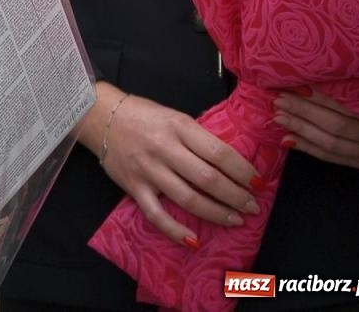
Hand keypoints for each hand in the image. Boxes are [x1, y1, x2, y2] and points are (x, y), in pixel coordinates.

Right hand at [84, 86, 261, 246]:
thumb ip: (198, 139)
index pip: (219, 153)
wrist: (100, 116)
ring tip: (235, 220)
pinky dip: (175, 230)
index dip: (243, 171)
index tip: (258, 183)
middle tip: (252, 206)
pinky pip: (156, 214)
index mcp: (178, 126)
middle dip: (236, 196)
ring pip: (187, 198)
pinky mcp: (133, 186)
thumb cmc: (143, 116)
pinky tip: (193, 241)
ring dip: (216, 213)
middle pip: (208, 178)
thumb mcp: (175, 117)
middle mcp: (164, 148)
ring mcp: (148, 169)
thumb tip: (230, 165)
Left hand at [275, 90, 358, 169]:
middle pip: (335, 129)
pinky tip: (287, 139)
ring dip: (301, 131)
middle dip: (304, 115)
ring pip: (331, 147)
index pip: (345, 114)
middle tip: (279, 101)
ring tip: (278, 118)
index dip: (319, 102)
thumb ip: (355, 95)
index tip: (294, 88)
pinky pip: (331, 158)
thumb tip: (312, 85)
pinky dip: (308, 148)